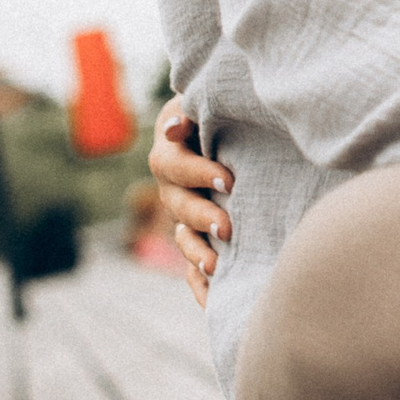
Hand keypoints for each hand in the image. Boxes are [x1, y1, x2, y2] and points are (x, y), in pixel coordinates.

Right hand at [149, 93, 230, 310]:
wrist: (229, 131)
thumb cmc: (220, 111)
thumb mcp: (205, 102)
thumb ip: (194, 110)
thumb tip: (174, 127)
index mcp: (170, 152)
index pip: (176, 165)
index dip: (198, 173)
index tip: (229, 180)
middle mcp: (171, 186)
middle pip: (177, 206)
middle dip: (201, 218)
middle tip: (227, 228)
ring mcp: (182, 213)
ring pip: (181, 236)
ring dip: (197, 252)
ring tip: (218, 265)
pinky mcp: (197, 235)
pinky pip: (190, 265)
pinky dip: (199, 283)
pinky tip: (214, 297)